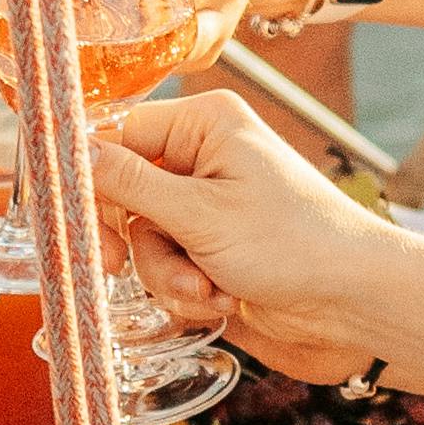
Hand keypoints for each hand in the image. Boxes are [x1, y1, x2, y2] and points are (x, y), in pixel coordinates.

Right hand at [90, 88, 393, 380]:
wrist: (352, 300)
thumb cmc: (295, 244)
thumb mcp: (200, 214)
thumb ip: (129, 184)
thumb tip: (71, 152)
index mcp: (204, 124)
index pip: (118, 136)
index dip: (95, 181)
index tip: (78, 223)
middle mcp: (205, 156)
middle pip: (125, 194)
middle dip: (138, 242)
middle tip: (119, 268)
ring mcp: (210, 203)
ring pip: (145, 238)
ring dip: (166, 273)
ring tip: (206, 289)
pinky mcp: (216, 245)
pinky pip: (170, 264)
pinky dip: (186, 288)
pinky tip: (219, 299)